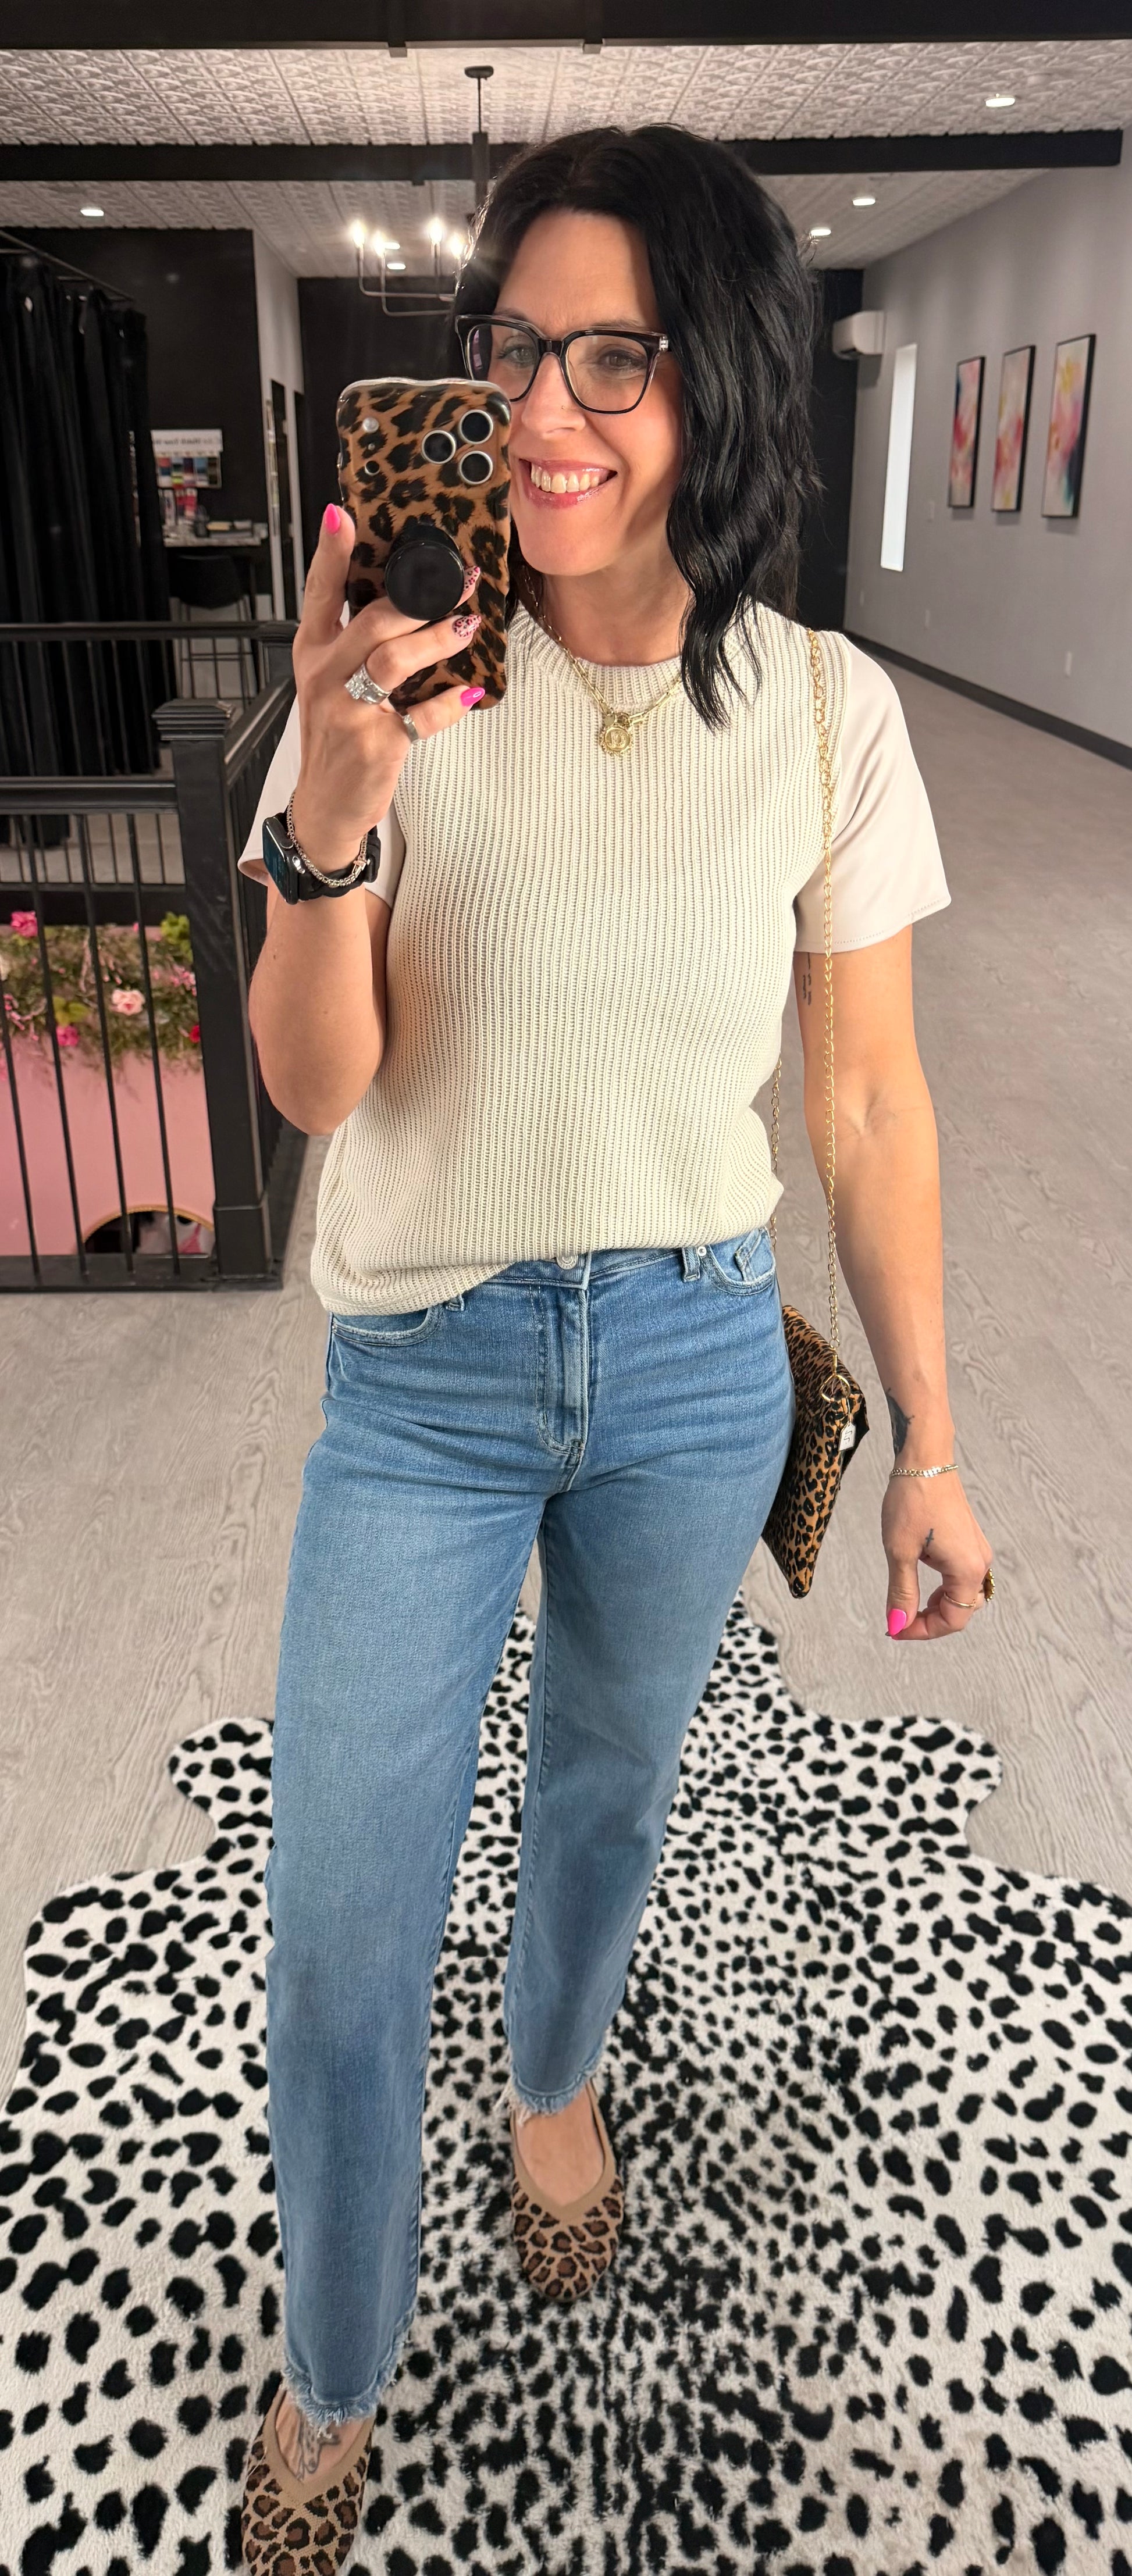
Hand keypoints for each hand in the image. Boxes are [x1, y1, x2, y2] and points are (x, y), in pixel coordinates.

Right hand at [289, 503, 484, 868]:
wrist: (326, 806)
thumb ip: (358, 642)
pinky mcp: (376, 744)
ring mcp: (348, 711)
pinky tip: (469, 692)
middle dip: (422, 596)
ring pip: (395, 659)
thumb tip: (410, 599)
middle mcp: (325, 676)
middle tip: (462, 581)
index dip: (331, 553)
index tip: (343, 515)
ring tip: (467, 626)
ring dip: (439, 639)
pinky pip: (423, 715)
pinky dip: (450, 703)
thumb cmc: (337, 738)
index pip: (319, 594)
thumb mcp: (332, 683)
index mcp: (314, 653)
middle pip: (373, 620)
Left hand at [882, 1469, 992, 1640]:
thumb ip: (902, 1592)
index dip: (923, 1631)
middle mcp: (979, 1563)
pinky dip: (941, 1588)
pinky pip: (960, 1577)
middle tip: (897, 1619)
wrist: (925, 1459)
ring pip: (961, 1594)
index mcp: (967, 1570)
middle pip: (961, 1610)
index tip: (895, 1629)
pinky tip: (918, 1582)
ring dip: (935, 1606)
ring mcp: (976, 1551)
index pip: (953, 1620)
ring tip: (906, 1603)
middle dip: (930, 1621)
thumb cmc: (912, 1500)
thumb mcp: (900, 1552)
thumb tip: (898, 1624)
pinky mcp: (968, 1541)